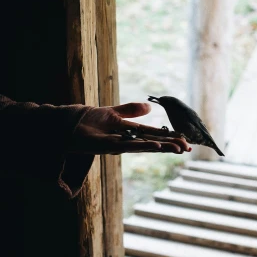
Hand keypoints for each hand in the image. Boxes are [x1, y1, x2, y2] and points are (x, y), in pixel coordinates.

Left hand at [68, 102, 191, 154]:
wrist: (69, 124)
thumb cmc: (89, 121)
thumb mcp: (113, 112)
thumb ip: (131, 110)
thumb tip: (150, 107)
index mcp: (128, 132)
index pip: (153, 135)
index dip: (168, 138)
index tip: (184, 142)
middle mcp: (125, 140)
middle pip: (152, 142)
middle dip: (169, 145)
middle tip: (187, 148)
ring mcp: (117, 144)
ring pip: (143, 146)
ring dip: (160, 147)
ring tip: (176, 149)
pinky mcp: (107, 146)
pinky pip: (127, 146)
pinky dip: (142, 146)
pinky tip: (155, 147)